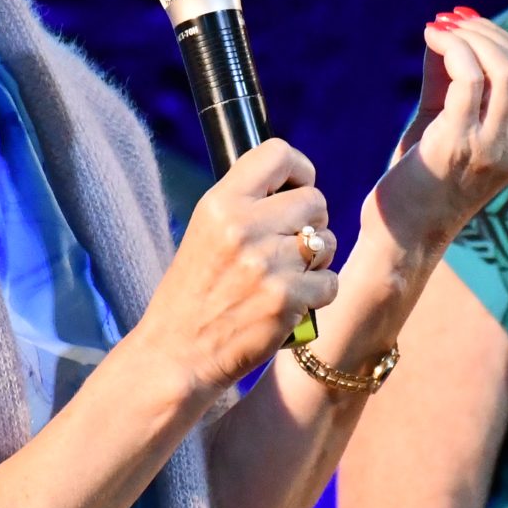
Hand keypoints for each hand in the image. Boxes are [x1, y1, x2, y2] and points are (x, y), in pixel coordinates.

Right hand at [135, 139, 339, 396]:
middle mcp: (244, 226)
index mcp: (221, 203)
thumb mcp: (206, 232)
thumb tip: (299, 187)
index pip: (277, 154)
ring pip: (327, 242)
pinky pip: (330, 282)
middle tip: (289, 247)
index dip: (299, 170)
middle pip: (315, 200)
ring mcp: (268, 263)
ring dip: (316, 261)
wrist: (178, 353)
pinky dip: (318, 295)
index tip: (296, 188)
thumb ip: (247, 206)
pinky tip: (291, 303)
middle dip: (311, 222)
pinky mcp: (287, 299)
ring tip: (285, 277)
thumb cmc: (195, 293)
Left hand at [368, 8, 507, 252]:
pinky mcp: (460, 143)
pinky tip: (430, 39)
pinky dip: (451, 48)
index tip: (465, 22)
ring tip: (438, 28)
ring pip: (504, 68)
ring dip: (470, 37)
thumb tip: (446, 29)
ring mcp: (493, 146)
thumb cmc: (417, 182)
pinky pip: (469, 77)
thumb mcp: (439, 122)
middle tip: (449, 20)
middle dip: (487, 32)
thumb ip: (448, 79)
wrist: (400, 237)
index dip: (502, 39)